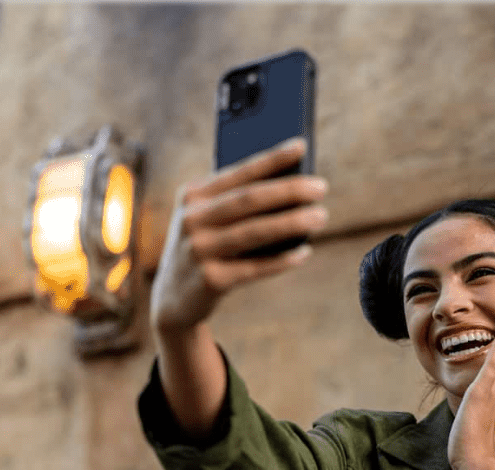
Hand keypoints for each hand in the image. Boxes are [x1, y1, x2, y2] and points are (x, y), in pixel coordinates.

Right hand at [149, 138, 328, 334]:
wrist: (173, 299)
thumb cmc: (204, 248)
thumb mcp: (207, 219)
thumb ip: (236, 201)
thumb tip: (292, 186)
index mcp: (193, 195)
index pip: (238, 171)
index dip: (271, 158)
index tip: (301, 146)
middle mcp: (192, 219)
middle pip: (249, 198)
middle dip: (289, 190)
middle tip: (321, 187)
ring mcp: (199, 250)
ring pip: (254, 231)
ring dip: (292, 222)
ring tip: (321, 216)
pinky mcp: (210, 280)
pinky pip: (254, 267)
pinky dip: (281, 260)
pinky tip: (304, 252)